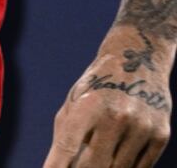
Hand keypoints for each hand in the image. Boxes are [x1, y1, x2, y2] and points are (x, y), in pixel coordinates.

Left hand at [44, 45, 171, 167]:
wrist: (137, 59)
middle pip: (95, 164)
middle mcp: (116, 116)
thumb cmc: (96, 85)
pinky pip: (142, 167)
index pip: (68, 145)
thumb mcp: (75, 100)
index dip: (57, 166)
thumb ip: (67, 133)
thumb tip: (60, 167)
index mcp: (88, 105)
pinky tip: (116, 163)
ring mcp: (142, 127)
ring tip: (95, 162)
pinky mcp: (160, 135)